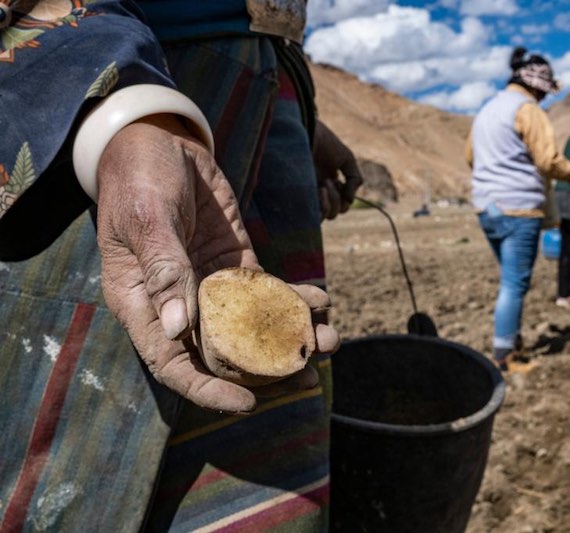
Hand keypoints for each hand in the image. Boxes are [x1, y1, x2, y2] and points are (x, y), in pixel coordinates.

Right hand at [95, 114, 338, 413]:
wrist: (160, 143)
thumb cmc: (139, 178)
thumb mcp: (147, 218)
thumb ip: (163, 269)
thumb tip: (181, 329)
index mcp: (143, 304)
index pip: (173, 363)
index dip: (207, 387)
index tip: (247, 402)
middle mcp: (178, 304)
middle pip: (221, 351)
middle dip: (266, 366)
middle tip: (307, 368)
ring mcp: (209, 285)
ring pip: (251, 324)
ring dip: (289, 334)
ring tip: (328, 338)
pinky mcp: (234, 263)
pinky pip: (267, 290)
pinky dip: (293, 297)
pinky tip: (321, 299)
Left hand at [313, 120, 362, 219]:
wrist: (306, 131)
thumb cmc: (324, 142)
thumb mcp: (347, 159)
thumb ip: (355, 180)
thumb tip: (351, 201)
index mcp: (329, 184)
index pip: (342, 205)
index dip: (345, 197)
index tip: (341, 181)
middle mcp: (318, 192)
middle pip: (336, 212)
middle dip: (338, 198)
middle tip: (329, 180)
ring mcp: (308, 195)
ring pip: (326, 216)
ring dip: (332, 202)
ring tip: (324, 184)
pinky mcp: (300, 196)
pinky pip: (314, 215)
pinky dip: (323, 206)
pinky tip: (319, 189)